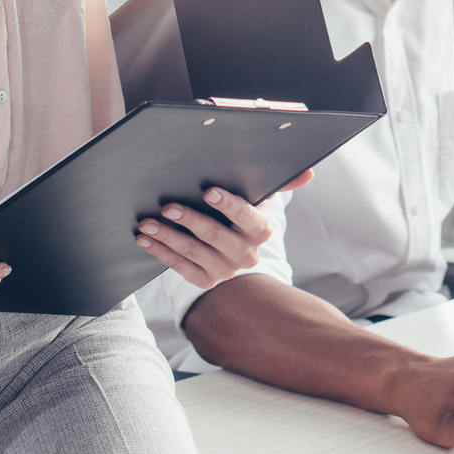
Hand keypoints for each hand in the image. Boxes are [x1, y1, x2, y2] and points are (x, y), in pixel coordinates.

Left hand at [134, 169, 311, 288]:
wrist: (233, 242)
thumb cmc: (245, 210)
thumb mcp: (262, 195)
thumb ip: (284, 181)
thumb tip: (309, 172)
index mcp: (262, 230)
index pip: (247, 217)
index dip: (229, 206)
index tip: (209, 192)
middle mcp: (246, 254)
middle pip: (216, 237)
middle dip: (190, 220)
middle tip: (167, 206)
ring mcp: (225, 270)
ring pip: (194, 253)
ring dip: (168, 237)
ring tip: (147, 223)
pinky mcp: (206, 281)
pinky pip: (180, 268)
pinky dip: (160, 252)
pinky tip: (145, 239)